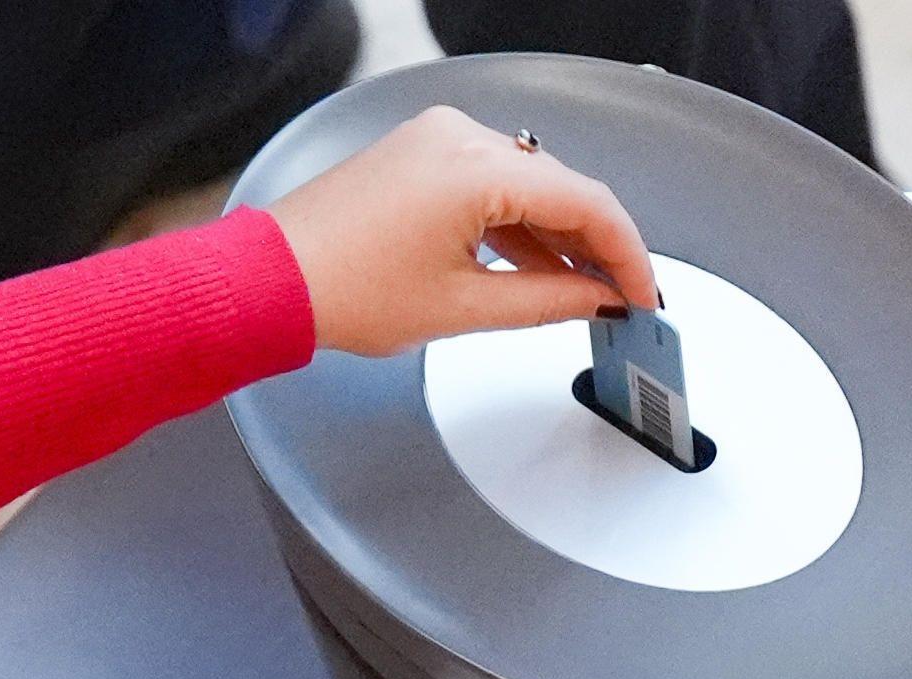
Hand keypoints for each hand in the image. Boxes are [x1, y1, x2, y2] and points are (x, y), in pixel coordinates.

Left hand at [266, 106, 660, 357]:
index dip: (626, 253)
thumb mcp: (461, 309)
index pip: (586, 203)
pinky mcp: (418, 154)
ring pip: (526, 185)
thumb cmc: (342, 290)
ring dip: (555, 237)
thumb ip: (544, 301)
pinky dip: (514, 224)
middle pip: (560, 188)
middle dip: (595, 245)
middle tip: (619, 297)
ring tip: (579, 292)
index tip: (641, 294)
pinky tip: (532, 267)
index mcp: (477, 169)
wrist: (270, 281)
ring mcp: (436, 140)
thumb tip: (596, 300)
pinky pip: (488, 183)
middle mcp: (461, 137)